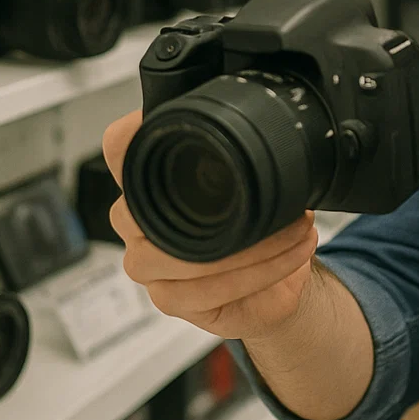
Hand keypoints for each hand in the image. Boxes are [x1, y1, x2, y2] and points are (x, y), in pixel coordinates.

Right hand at [102, 110, 318, 339]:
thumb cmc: (255, 233)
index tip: (187, 119)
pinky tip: (291, 257)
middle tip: (286, 200)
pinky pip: (210, 288)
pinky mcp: (167, 300)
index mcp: (147, 184)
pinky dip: (260, 272)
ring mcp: (146, 265)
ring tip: (299, 228)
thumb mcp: (249, 188)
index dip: (134, 132)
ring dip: (257, 245)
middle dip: (234, 207)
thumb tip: (269, 123)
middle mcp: (135, 222)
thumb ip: (238, 156)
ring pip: (190, 255)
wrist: (273, 287)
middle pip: (154, 208)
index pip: (119, 149)